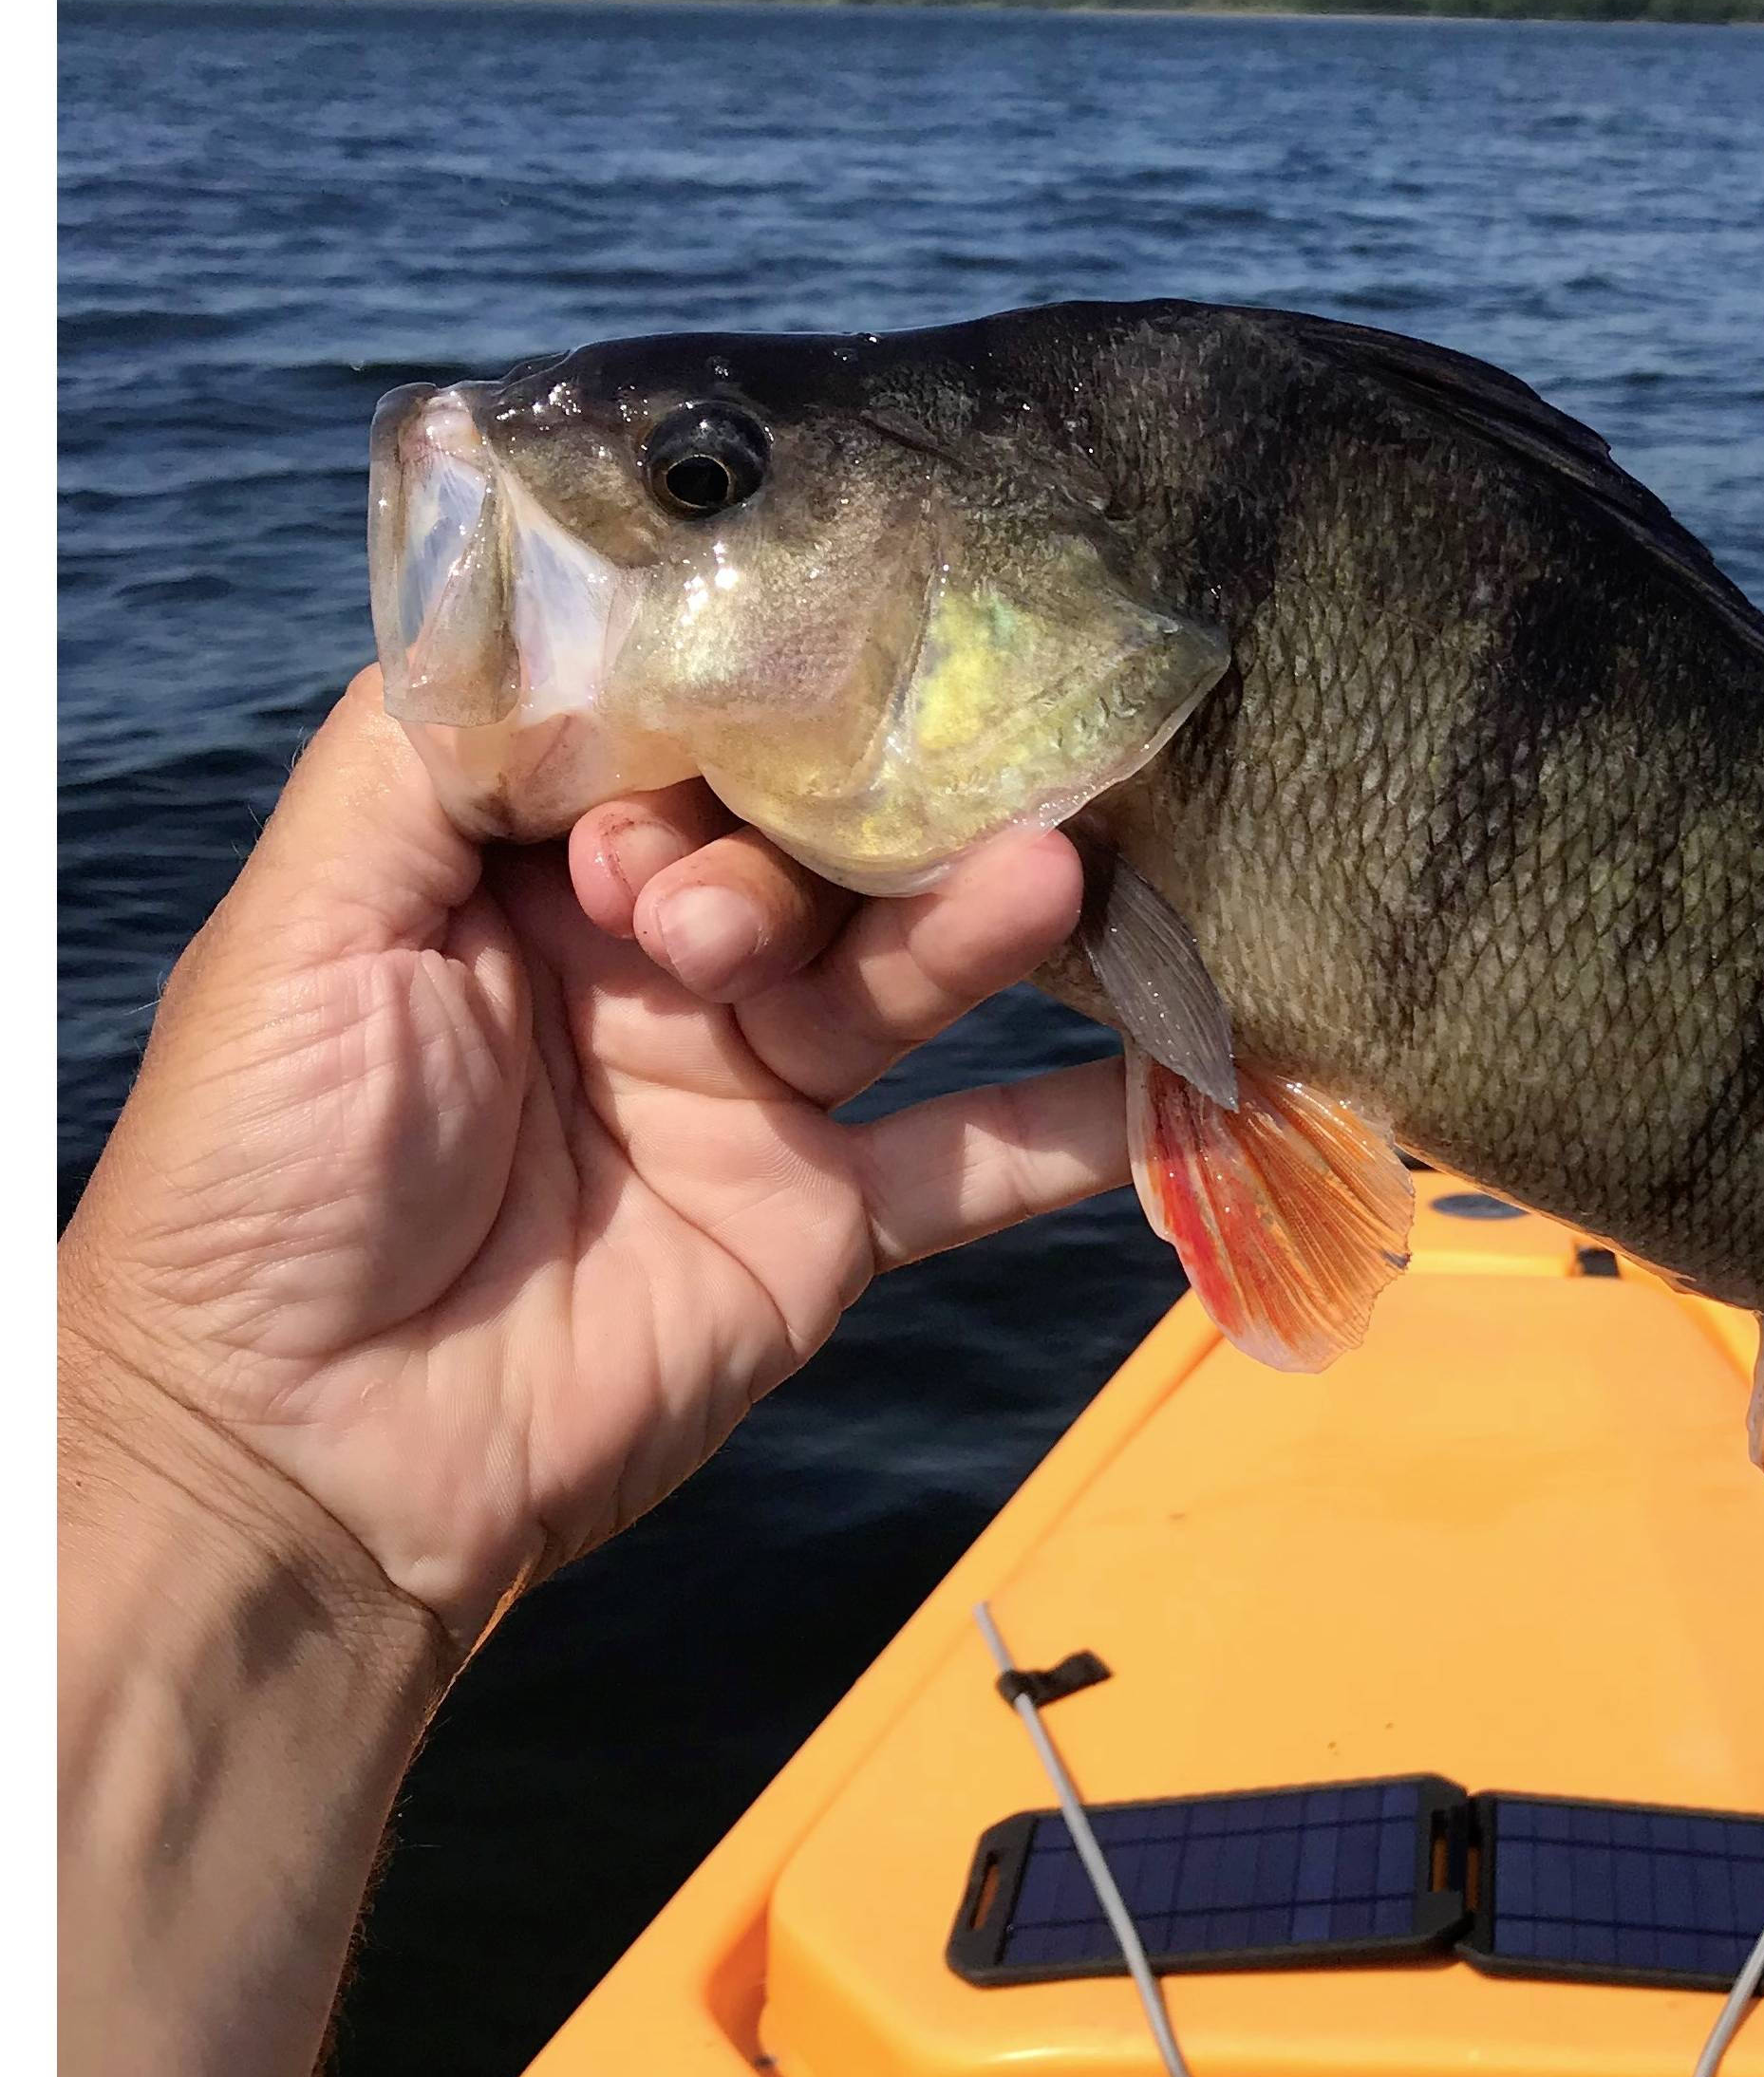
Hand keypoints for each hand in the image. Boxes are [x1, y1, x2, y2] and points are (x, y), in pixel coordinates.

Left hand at [59, 666, 1125, 1657]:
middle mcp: (656, 963)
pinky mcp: (823, 1223)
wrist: (299, 1467)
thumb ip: (430, 755)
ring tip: (1051, 885)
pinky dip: (1085, 1129)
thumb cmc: (255, 1182)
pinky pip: (976, 1161)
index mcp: (528, 872)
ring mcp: (752, 1092)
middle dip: (848, 827)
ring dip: (983, 927)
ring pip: (902, 977)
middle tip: (831, 864)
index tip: (767, 699)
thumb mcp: (301, 928)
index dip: (723, 715)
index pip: (678, 745)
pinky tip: (1195, 1073)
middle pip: (810, 848)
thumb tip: (577, 609)